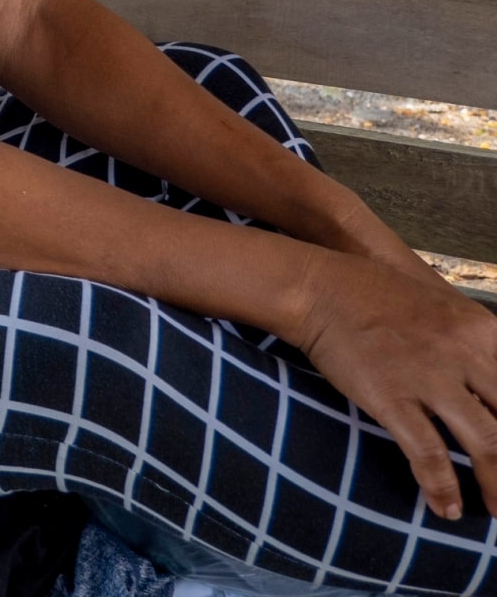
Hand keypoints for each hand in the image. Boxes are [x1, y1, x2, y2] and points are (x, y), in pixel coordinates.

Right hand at [294, 250, 496, 519]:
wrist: (317, 285)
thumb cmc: (372, 290)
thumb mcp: (441, 306)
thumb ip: (472, 341)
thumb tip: (484, 383)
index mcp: (483, 330)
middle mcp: (466, 354)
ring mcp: (429, 377)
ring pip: (487, 444)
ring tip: (496, 511)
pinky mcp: (392, 397)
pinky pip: (429, 452)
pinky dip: (441, 486)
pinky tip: (445, 507)